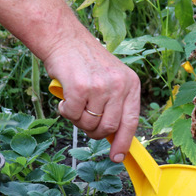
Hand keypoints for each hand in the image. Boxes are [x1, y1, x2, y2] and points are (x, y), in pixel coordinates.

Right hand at [44, 35, 140, 162]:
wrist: (64, 39)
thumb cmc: (86, 62)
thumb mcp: (111, 79)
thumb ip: (116, 104)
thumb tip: (114, 137)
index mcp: (131, 84)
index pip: (131, 121)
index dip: (123, 142)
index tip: (117, 157)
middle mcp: (119, 85)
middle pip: (109, 127)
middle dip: (93, 130)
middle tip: (84, 118)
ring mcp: (100, 86)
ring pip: (89, 124)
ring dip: (78, 119)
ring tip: (75, 102)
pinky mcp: (80, 88)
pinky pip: (71, 115)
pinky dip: (65, 111)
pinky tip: (65, 97)